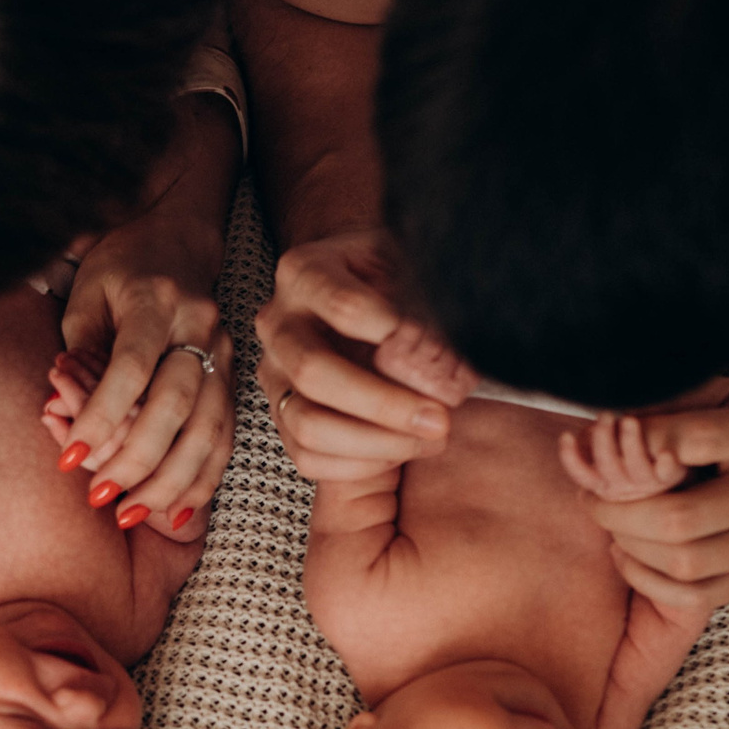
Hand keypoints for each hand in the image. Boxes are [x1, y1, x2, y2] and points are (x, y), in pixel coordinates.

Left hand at [50, 230, 232, 538]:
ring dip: (170, 480)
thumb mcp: (85, 295)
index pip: (130, 367)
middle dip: (136, 459)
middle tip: (98, 497)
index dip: (100, 415)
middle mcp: (198, 326)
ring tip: (132, 514)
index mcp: (154, 300)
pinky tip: (176, 510)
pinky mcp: (233, 376)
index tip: (69, 457)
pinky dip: (202, 478)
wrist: (175, 239)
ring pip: (208, 428)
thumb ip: (79, 350)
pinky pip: (225, 436)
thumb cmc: (117, 269)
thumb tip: (66, 410)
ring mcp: (223, 352)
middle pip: (176, 404)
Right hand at [254, 229, 473, 482]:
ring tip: (430, 439)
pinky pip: (308, 458)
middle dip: (385, 404)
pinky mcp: (282, 415)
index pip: (343, 306)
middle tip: (441, 418)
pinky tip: (401, 451)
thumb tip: (454, 333)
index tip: (436, 346)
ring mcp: (274, 373)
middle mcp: (278, 323)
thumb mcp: (404, 262)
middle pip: (315, 372)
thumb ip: (421, 289)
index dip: (391, 330)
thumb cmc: (388, 278)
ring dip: (376, 443)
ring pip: (308, 424)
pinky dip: (360, 466)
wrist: (355, 292)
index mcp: (305, 273)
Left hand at [563, 377, 728, 623]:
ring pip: (685, 562)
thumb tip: (601, 423)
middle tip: (592, 499)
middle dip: (619, 511)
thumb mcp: (724, 393)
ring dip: (630, 546)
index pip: (695, 441)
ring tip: (611, 524)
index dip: (640, 443)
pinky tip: (629, 554)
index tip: (609, 441)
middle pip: (681, 518)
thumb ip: (670, 406)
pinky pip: (695, 596)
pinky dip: (648, 580)